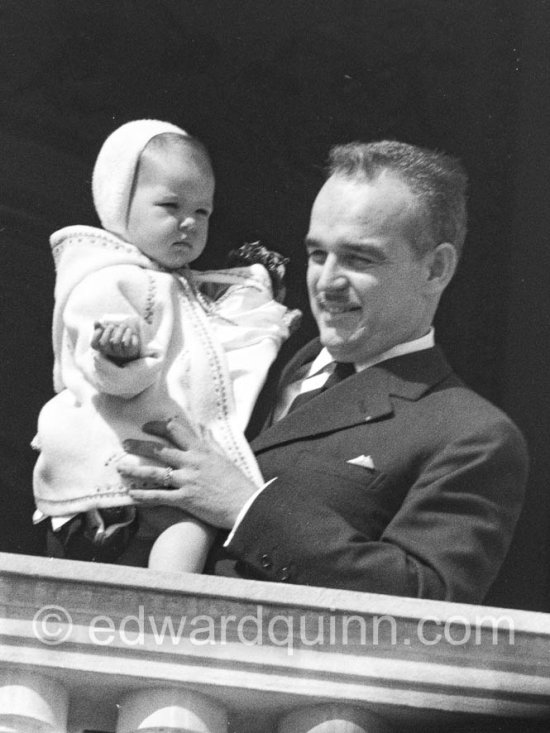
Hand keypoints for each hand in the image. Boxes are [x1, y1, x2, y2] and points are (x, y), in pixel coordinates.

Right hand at [91, 321, 139, 362]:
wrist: (132, 345)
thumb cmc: (116, 337)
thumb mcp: (108, 332)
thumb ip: (100, 327)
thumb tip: (96, 322)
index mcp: (102, 346)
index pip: (93, 344)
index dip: (95, 336)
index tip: (100, 328)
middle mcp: (109, 351)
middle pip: (103, 343)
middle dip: (107, 331)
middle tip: (112, 325)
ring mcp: (118, 352)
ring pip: (115, 342)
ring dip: (119, 331)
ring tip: (123, 325)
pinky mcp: (128, 351)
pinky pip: (126, 343)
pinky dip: (127, 335)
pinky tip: (128, 330)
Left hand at [117, 417, 258, 528]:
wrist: (245, 504)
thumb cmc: (236, 481)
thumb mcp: (224, 457)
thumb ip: (210, 442)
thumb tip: (202, 428)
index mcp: (201, 450)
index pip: (176, 430)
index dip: (158, 426)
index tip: (147, 426)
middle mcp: (191, 462)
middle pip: (160, 449)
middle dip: (139, 445)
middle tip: (125, 443)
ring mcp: (187, 481)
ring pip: (155, 473)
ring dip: (135, 469)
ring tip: (120, 467)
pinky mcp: (185, 499)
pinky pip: (160, 496)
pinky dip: (144, 496)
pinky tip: (132, 494)